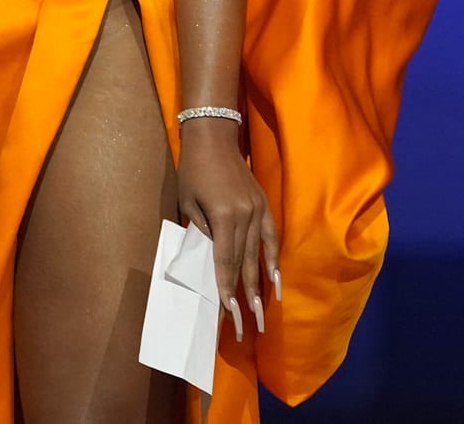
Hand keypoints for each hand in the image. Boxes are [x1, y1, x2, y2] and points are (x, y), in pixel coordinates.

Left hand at [177, 119, 279, 340]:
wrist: (214, 139)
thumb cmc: (193, 171)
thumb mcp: (187, 202)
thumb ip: (200, 231)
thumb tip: (210, 258)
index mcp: (223, 217)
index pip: (225, 261)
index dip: (226, 288)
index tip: (229, 312)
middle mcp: (245, 217)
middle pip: (245, 264)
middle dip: (246, 296)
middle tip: (249, 323)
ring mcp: (258, 211)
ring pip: (260, 255)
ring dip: (261, 285)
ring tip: (264, 310)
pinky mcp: (264, 206)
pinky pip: (271, 239)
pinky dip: (273, 260)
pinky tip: (275, 280)